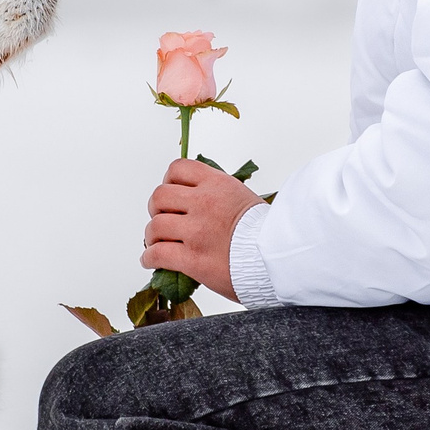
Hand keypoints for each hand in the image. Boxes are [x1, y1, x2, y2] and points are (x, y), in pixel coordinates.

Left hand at [142, 159, 262, 302]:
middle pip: (160, 196)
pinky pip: (158, 254)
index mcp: (218, 185)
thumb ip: (218, 194)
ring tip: (156, 242)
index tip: (171, 193)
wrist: (279, 259)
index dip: (168, 181)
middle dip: (157, 209)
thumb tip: (197, 198)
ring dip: (152, 236)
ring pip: (155, 226)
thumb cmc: (267, 233)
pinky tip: (152, 261)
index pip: (178, 169)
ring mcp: (197, 231)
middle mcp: (204, 203)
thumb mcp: (243, 198)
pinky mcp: (193, 259)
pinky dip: (150, 258)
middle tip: (162, 218)